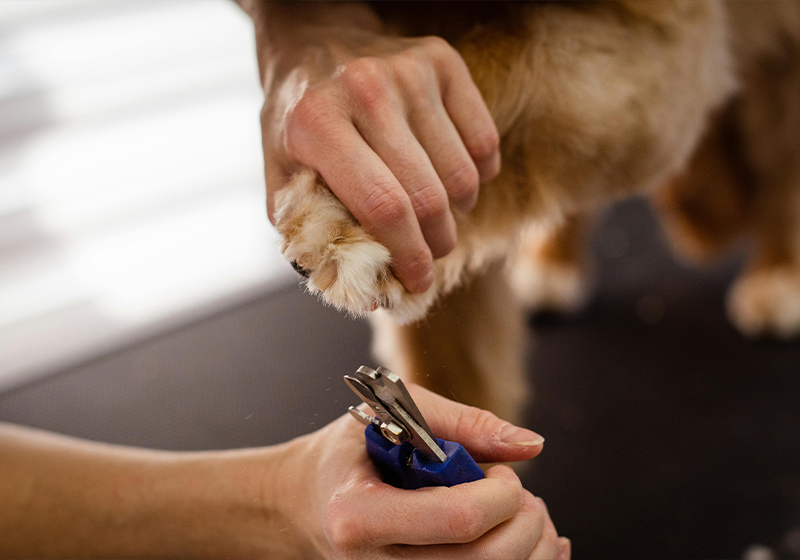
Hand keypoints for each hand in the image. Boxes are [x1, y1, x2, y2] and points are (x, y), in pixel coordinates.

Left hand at [261, 28, 499, 293]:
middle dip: (436, 244)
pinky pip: (485, 143)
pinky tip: (448, 175)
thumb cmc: (299, 123)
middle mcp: (365, 88)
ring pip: (463, 175)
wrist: (315, 46)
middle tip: (429, 254)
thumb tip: (364, 290)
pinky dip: (476, 175)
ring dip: (456, 211)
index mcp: (316, 123)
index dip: (408, 256)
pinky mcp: (443, 61)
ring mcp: (410, 70)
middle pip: (428, 197)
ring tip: (432, 210)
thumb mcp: (281, 177)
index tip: (418, 281)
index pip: (383, 207)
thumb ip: (311, 233)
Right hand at [275, 384, 569, 558]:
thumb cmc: (354, 453)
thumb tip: (530, 445)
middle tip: (519, 494)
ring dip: (531, 546)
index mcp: (359, 516)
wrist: (310, 502)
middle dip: (526, 521)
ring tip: (520, 515)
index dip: (501, 493)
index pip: (458, 519)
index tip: (502, 472)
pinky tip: (530, 543)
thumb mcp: (393, 414)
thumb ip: (463, 423)